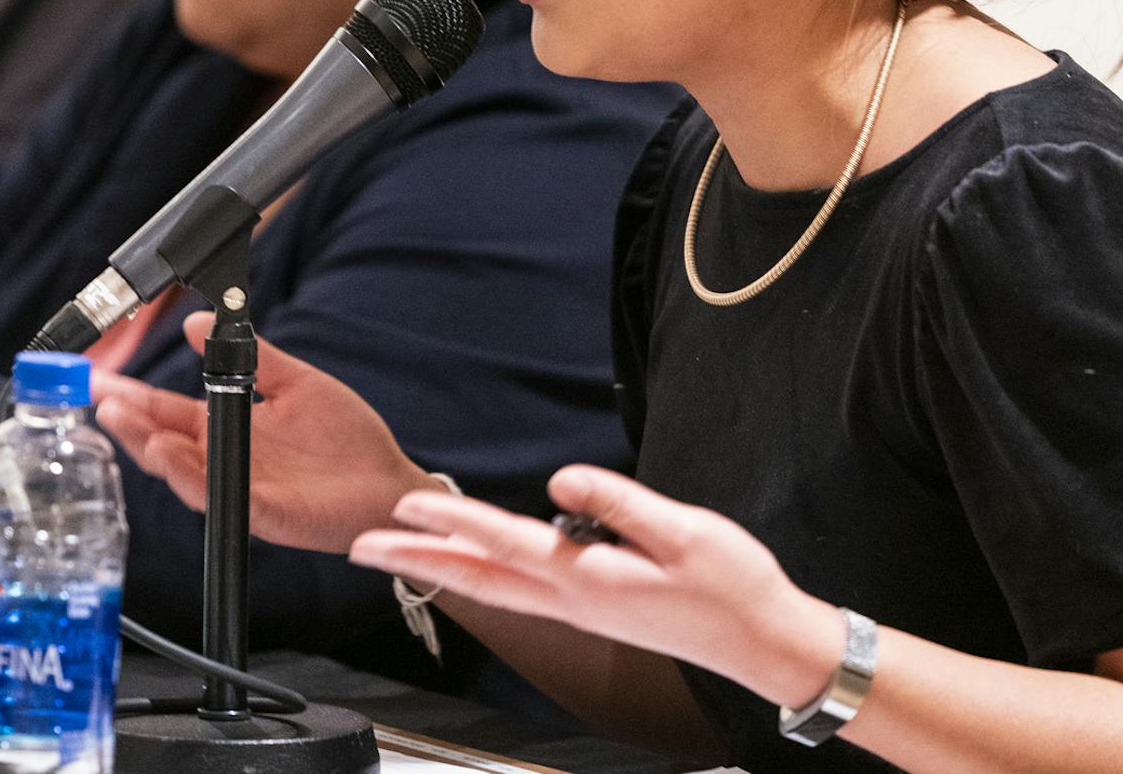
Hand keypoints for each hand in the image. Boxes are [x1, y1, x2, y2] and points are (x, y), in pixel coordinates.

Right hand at [93, 310, 437, 554]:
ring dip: (150, 447)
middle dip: (128, 421)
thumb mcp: (296, 383)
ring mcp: (242, 488)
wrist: (388, 482)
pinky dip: (193, 476)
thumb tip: (202, 321)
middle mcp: (226, 460)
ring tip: (122, 420)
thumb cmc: (346, 438)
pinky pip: (222, 496)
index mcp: (230, 428)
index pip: (169, 412)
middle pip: (164, 442)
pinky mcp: (265, 512)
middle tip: (98, 398)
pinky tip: (172, 454)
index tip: (100, 379)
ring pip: (183, 472)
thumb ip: (254, 355)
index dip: (134, 396)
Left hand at [348, 464, 838, 707]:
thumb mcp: (684, 532)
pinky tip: (475, 563)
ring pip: (493, 586)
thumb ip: (619, 503)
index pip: (502, 542)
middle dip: (416, 561)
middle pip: (478, 577)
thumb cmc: (731, 585)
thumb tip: (559, 480)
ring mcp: (580, 609)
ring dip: (442, 565)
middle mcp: (572, 599)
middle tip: (360, 549)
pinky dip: (482, 572)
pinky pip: (519, 589)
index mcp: (589, 578)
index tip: (402, 507)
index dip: (450, 522)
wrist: (761, 642)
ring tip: (400, 551)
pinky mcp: (594, 608)